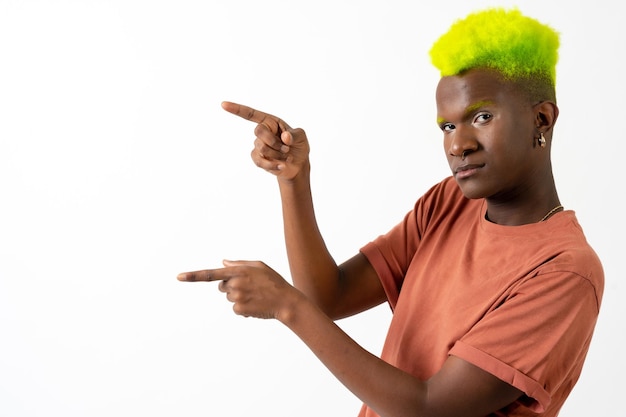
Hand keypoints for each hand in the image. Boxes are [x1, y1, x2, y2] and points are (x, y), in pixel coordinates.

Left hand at [177, 260, 301, 319]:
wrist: (286, 301)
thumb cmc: (273, 281)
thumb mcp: (259, 266)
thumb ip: (239, 263)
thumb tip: (222, 262)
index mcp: (238, 271)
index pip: (211, 274)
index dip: (193, 276)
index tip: (178, 277)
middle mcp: (235, 284)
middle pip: (222, 286)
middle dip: (232, 286)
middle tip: (251, 287)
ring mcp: (236, 298)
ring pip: (229, 297)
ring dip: (239, 297)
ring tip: (256, 296)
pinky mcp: (239, 310)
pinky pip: (235, 308)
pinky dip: (243, 307)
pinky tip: (256, 305)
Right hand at [221, 101, 309, 180]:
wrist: (298, 165)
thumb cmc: (299, 146)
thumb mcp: (301, 137)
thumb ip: (294, 135)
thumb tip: (285, 137)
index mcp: (270, 122)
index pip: (251, 114)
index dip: (237, 109)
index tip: (223, 104)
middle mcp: (262, 132)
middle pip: (258, 131)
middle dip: (274, 141)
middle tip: (286, 148)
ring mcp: (258, 146)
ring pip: (261, 147)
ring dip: (277, 154)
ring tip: (287, 157)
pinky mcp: (257, 159)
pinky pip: (260, 161)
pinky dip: (272, 164)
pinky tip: (282, 165)